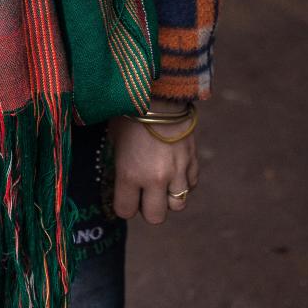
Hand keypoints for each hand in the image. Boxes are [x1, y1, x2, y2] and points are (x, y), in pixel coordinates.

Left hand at [107, 105, 199, 226]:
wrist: (160, 90)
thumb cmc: (130, 110)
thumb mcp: (114, 136)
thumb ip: (118, 162)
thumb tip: (117, 176)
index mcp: (129, 173)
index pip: (125, 211)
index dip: (124, 204)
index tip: (124, 194)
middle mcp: (154, 179)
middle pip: (155, 218)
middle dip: (148, 207)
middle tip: (144, 192)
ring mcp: (177, 172)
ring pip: (177, 205)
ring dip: (169, 197)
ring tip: (162, 181)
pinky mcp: (193, 161)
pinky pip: (191, 185)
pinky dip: (183, 181)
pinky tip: (175, 168)